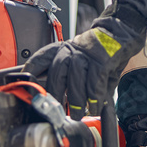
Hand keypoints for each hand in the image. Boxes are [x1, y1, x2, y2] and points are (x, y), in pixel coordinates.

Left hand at [22, 0, 146, 118]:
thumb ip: (69, 75)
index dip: (31, 70)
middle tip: (57, 110)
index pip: (42, 57)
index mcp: (63, 48)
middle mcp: (72, 50)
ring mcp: (87, 55)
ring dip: (76, 100)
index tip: (25, 82)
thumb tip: (61, 98)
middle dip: (55, 94)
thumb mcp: (80, 57)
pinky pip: (94, 83)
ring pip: (75, 81)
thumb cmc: (100, 49)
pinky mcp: (102, 61)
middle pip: (57, 73)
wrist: (122, 32)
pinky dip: (94, 98)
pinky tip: (95, 106)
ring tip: (78, 114)